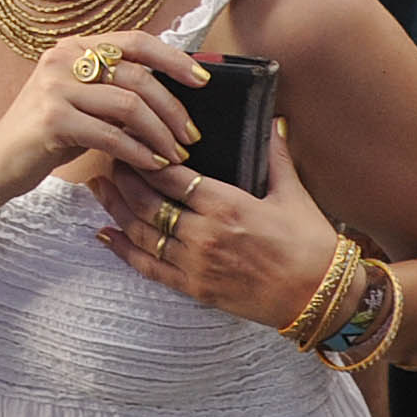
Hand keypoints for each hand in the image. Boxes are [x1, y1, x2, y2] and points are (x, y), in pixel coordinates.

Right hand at [0, 26, 200, 203]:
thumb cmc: (48, 134)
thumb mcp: (82, 101)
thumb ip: (116, 89)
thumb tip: (173, 94)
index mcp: (75, 47)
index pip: (135, 40)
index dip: (173, 58)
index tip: (202, 80)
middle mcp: (64, 58)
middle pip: (137, 76)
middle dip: (172, 109)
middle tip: (191, 136)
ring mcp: (55, 87)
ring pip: (128, 105)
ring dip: (160, 134)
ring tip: (174, 155)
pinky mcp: (52, 119)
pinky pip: (110, 135)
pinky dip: (137, 152)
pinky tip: (151, 165)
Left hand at [86, 109, 341, 330]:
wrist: (319, 297)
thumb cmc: (310, 243)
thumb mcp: (294, 193)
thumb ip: (274, 155)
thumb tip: (272, 119)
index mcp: (226, 204)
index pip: (171, 175)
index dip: (144, 158)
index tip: (130, 140)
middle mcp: (204, 234)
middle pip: (148, 202)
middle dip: (123, 179)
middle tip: (108, 158)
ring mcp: (196, 264)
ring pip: (142, 232)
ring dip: (115, 209)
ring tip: (98, 188)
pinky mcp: (195, 289)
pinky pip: (149, 268)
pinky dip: (122, 250)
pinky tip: (105, 235)